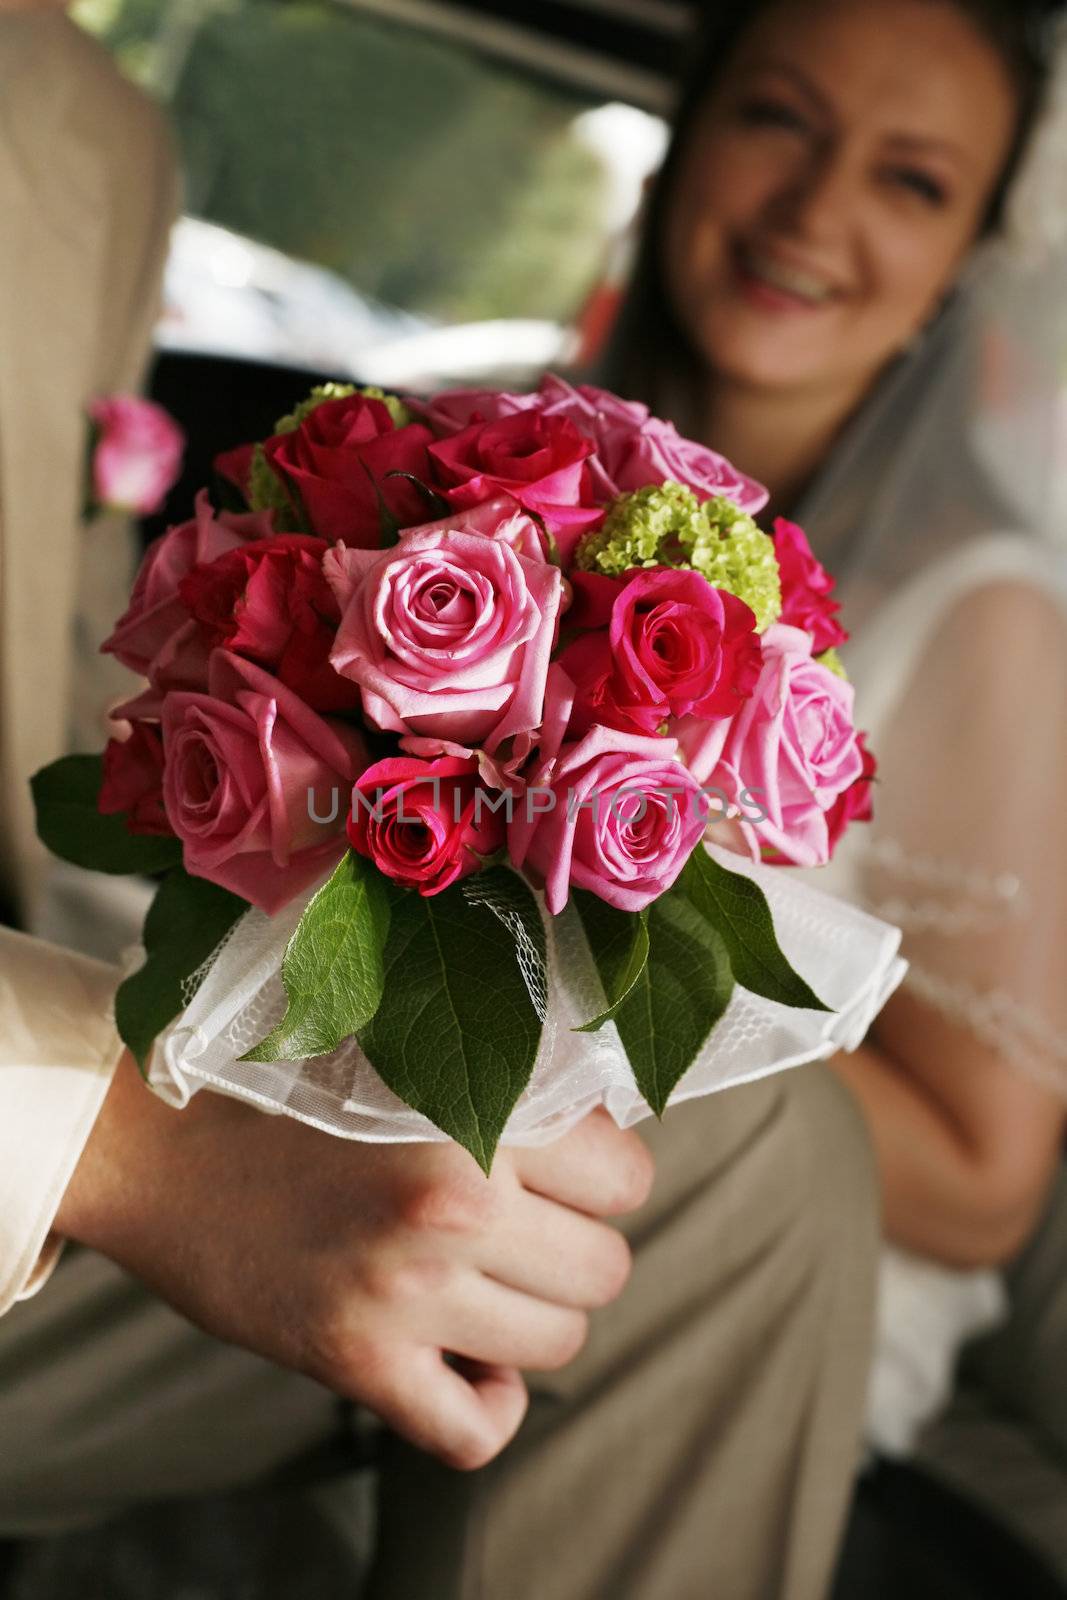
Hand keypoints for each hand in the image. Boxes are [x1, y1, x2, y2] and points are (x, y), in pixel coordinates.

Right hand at [56, 1051, 653, 1468]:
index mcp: (474, 1111)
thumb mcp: (405, 1050)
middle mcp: (451, 1207)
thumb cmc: (280, 1080)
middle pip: (604, 1267)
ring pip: (559, 1341)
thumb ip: (504, 1080)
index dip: (600, 1175)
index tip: (561, 1171)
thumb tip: (606, 1127)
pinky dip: (489, 1406)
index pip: (626, 1177)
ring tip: (481, 1279)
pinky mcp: (355, 1363)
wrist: (152, 1137)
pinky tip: (467, 1361)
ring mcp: (405, 1295)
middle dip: (573, 1248)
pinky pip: (476, 1430)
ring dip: (532, 1316)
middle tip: (522, 1225)